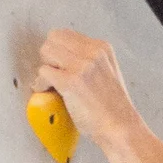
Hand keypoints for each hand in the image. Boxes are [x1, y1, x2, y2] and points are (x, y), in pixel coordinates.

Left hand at [34, 27, 137, 149]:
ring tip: (51, 82)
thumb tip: (65, 58)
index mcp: (102, 48)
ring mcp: (82, 66)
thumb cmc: (114, 109)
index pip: (67, 34)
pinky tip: (47, 91)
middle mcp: (92, 53)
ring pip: (46, 51)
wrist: (121, 129)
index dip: (58, 49)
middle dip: (49, 56)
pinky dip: (41, 83)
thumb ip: (91, 61)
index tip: (58, 63)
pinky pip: (44, 72)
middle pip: (53, 38)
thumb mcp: (109, 73)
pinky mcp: (71, 82)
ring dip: (45, 67)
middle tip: (53, 73)